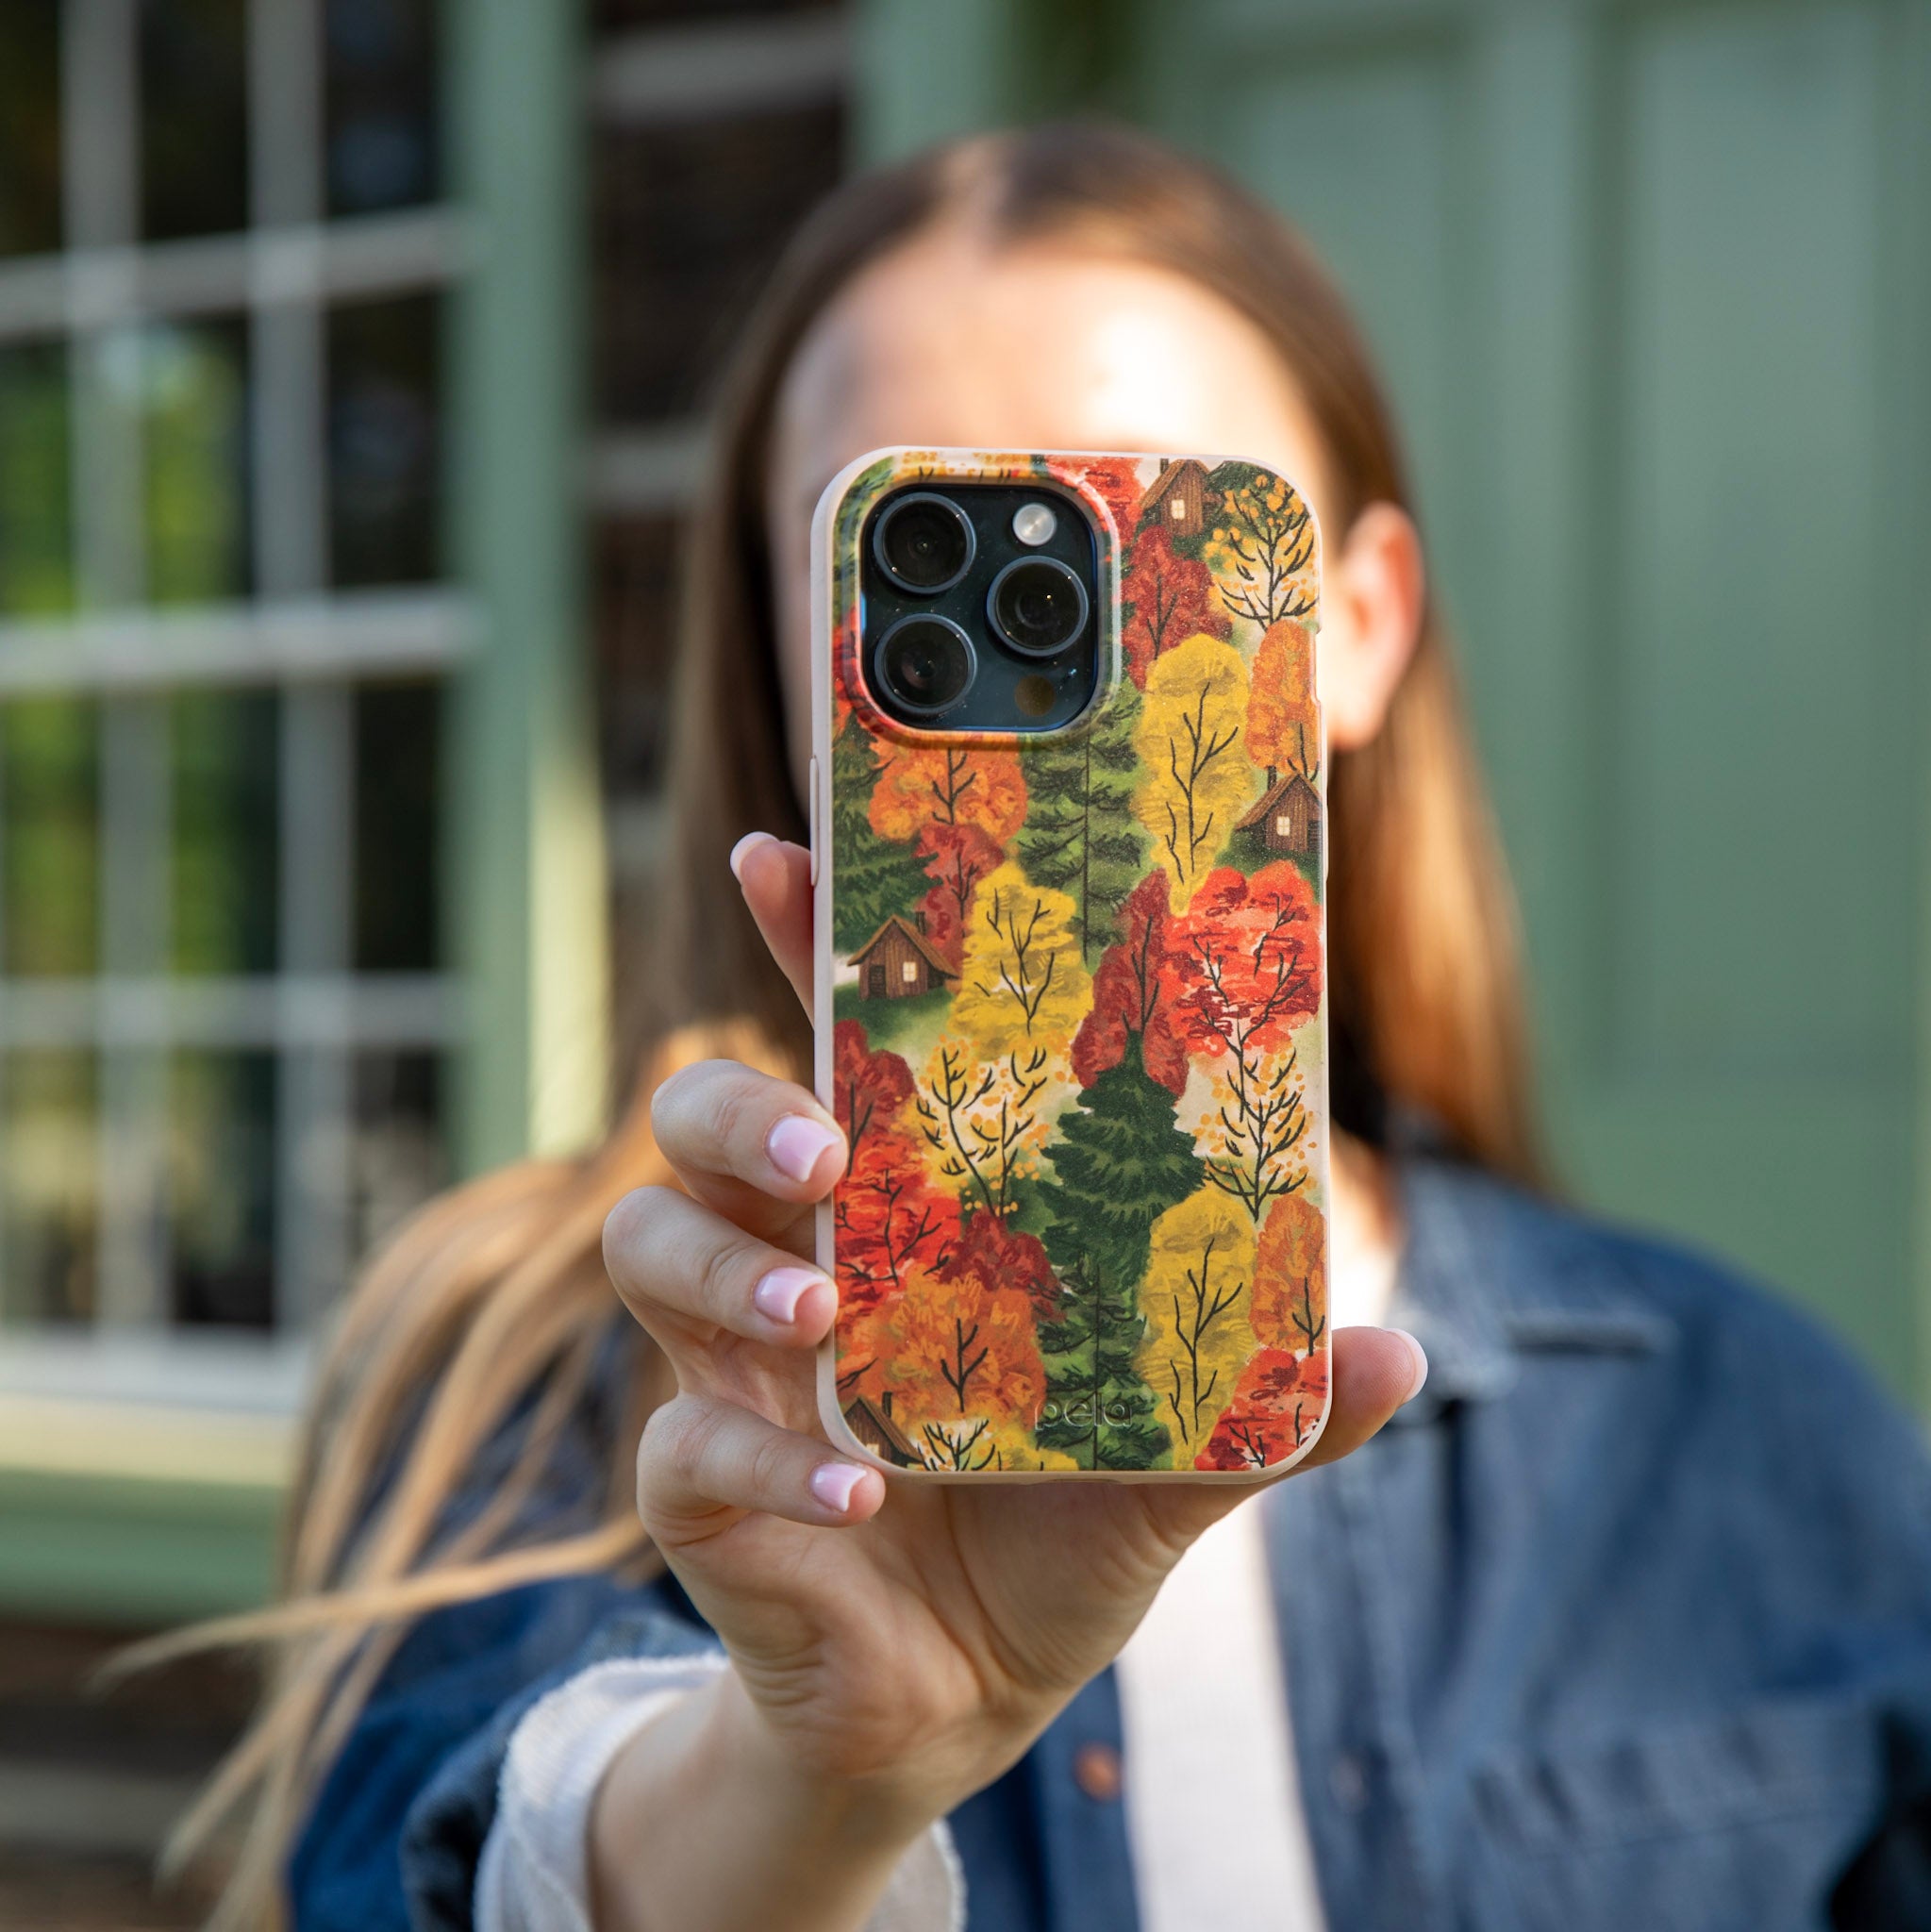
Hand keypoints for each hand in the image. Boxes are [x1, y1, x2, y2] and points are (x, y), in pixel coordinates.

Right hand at [593, 834, 1424, 1929]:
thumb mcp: (1169, 1457)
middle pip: (697, 1121)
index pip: (828, 1047)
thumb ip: (1263, 1405)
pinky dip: (759, 1458)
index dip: (795, 944)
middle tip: (824, 1133)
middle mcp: (793, 1261)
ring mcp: (730, 1367)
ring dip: (722, 1257)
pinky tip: (850, 1487)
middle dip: (738, 1099)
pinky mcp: (706, 1489)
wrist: (959, 1699)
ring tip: (821, 1298)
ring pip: (644, 1245)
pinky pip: (684, 1446)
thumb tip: (1399, 1350)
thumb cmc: (1052, 1534)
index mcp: (895, 1214)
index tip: (781, 848)